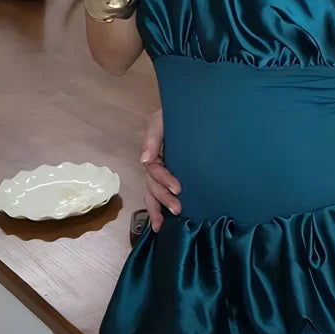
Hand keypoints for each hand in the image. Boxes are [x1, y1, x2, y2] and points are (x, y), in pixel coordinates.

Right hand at [140, 108, 181, 230]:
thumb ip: (152, 137)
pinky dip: (160, 208)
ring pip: (153, 193)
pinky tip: (163, 222)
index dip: (164, 180)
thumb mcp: (161, 120)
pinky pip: (162, 192)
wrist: (191, 109)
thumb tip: (144, 160)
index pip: (154, 170)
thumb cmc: (175, 114)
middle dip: (163, 199)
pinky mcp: (174, 174)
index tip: (178, 188)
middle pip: (152, 186)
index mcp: (152, 152)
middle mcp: (155, 164)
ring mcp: (163, 170)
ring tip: (164, 224)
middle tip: (178, 209)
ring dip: (158, 208)